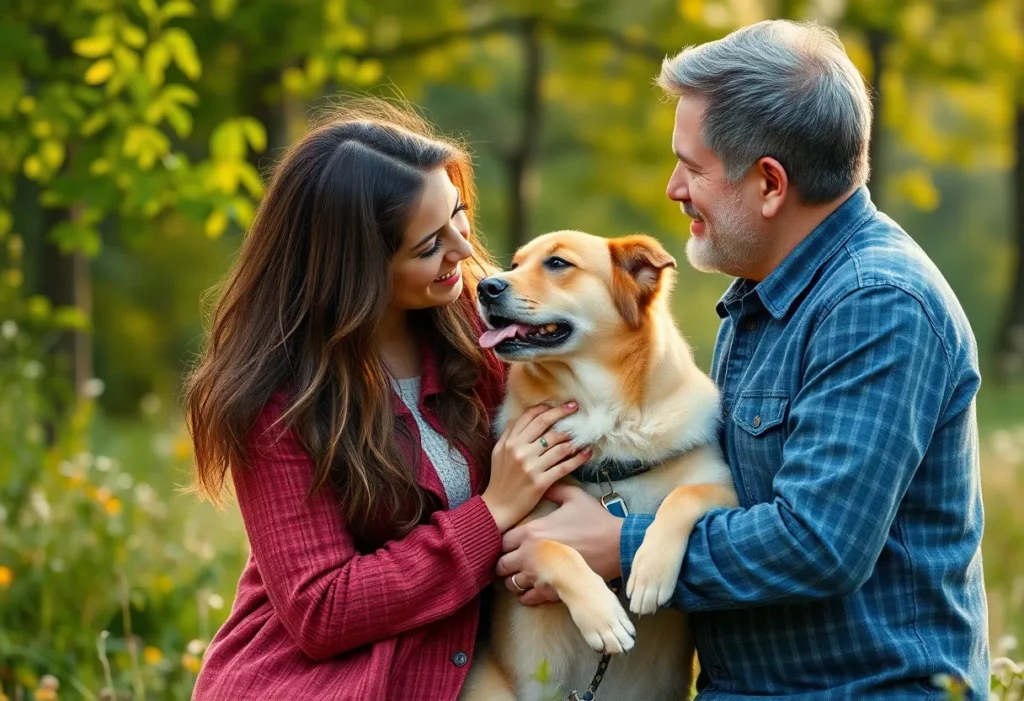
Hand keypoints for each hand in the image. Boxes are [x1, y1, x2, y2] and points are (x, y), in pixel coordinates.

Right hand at [481, 402, 591, 532]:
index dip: (547, 408)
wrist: (497, 507)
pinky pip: (564, 466)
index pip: (530, 417)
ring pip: (558, 445)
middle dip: (563, 413)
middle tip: (576, 407)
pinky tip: (587, 453)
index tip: (560, 405)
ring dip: (573, 437)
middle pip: (546, 425)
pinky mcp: (541, 482)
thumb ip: (508, 434)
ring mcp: (531, 467)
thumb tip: (523, 417)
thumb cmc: (499, 478)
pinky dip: (578, 458)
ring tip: (583, 433)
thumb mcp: (498, 452)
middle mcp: (520, 451)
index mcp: (510, 442)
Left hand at [497, 483, 623, 604]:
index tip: (514, 543)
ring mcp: (539, 576)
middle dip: (505, 563)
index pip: (502, 541)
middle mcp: (530, 555)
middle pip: (501, 565)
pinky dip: (525, 595)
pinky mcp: (552, 591)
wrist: (617, 547)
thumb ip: (554, 490)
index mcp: (532, 532)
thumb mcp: (575, 497)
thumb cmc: (596, 521)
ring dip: (514, 579)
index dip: (506, 542)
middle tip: (515, 561)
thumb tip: (544, 484)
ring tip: (523, 574)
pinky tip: (533, 587)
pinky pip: (527, 599)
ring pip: (511, 584)